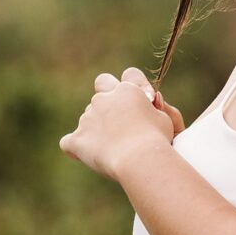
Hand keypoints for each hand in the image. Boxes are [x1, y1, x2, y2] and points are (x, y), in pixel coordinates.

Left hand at [59, 67, 180, 179]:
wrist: (139, 160)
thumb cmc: (157, 140)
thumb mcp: (166, 119)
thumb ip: (155, 108)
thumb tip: (150, 101)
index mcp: (128, 90)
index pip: (129, 75)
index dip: (135, 87)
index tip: (142, 102)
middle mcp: (105, 98)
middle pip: (101, 83)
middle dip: (106, 94)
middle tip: (116, 116)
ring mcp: (88, 117)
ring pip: (88, 116)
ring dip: (96, 127)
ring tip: (112, 150)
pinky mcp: (78, 138)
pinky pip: (69, 142)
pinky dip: (77, 148)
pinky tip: (85, 156)